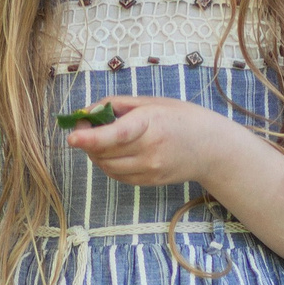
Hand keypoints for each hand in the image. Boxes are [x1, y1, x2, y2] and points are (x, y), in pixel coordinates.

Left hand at [60, 95, 235, 186]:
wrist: (211, 148)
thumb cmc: (181, 118)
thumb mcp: (151, 102)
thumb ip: (117, 105)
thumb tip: (87, 112)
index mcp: (151, 124)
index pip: (116, 134)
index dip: (91, 137)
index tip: (72, 137)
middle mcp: (150, 150)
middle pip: (104, 152)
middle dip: (87, 140)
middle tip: (83, 126)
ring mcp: (149, 169)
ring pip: (106, 166)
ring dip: (94, 153)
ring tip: (99, 138)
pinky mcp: (148, 182)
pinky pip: (116, 175)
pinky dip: (107, 163)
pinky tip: (113, 151)